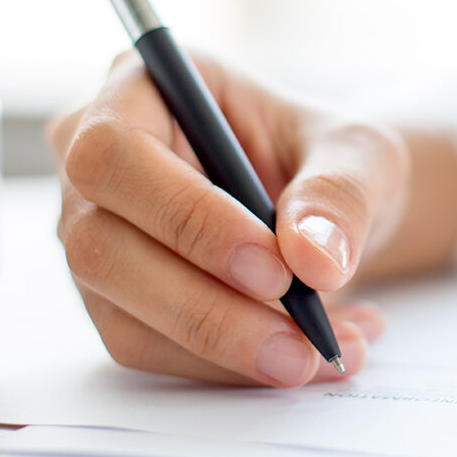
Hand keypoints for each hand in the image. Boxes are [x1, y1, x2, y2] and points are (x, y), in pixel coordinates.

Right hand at [48, 52, 408, 385]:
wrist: (327, 211)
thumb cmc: (328, 157)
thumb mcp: (360, 153)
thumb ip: (341, 191)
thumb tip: (314, 258)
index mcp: (143, 87)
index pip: (118, 152)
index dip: (187, 216)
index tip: (273, 268)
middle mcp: (96, 161)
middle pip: (102, 245)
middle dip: (206, 306)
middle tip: (298, 340)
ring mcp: (97, 233)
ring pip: (122, 313)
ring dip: (224, 351)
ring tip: (318, 354)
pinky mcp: (115, 298)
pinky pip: (150, 350)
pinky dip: (229, 368)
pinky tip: (303, 358)